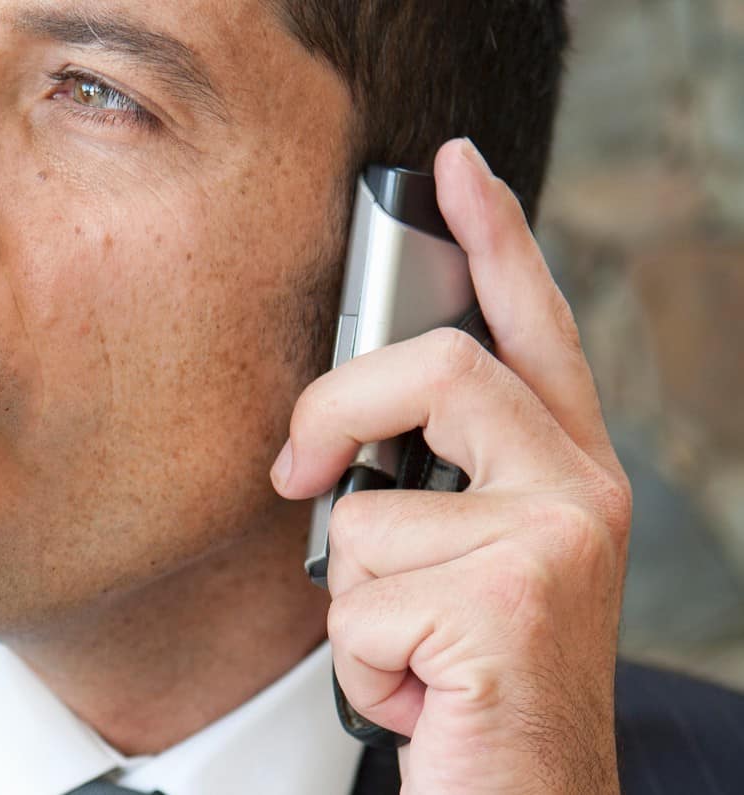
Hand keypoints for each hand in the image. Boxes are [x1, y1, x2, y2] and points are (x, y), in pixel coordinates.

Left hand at [272, 139, 630, 793]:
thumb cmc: (477, 682)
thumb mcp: (456, 565)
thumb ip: (424, 484)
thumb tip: (331, 445)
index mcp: (563, 471)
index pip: (529, 328)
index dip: (495, 238)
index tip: (454, 169)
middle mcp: (579, 492)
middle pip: (440, 368)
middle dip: (337, 409)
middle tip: (297, 466)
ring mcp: (555, 544)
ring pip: (366, 513)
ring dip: (354, 600)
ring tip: (410, 650)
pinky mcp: (509, 604)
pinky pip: (356, 599)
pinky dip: (357, 660)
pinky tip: (416, 692)